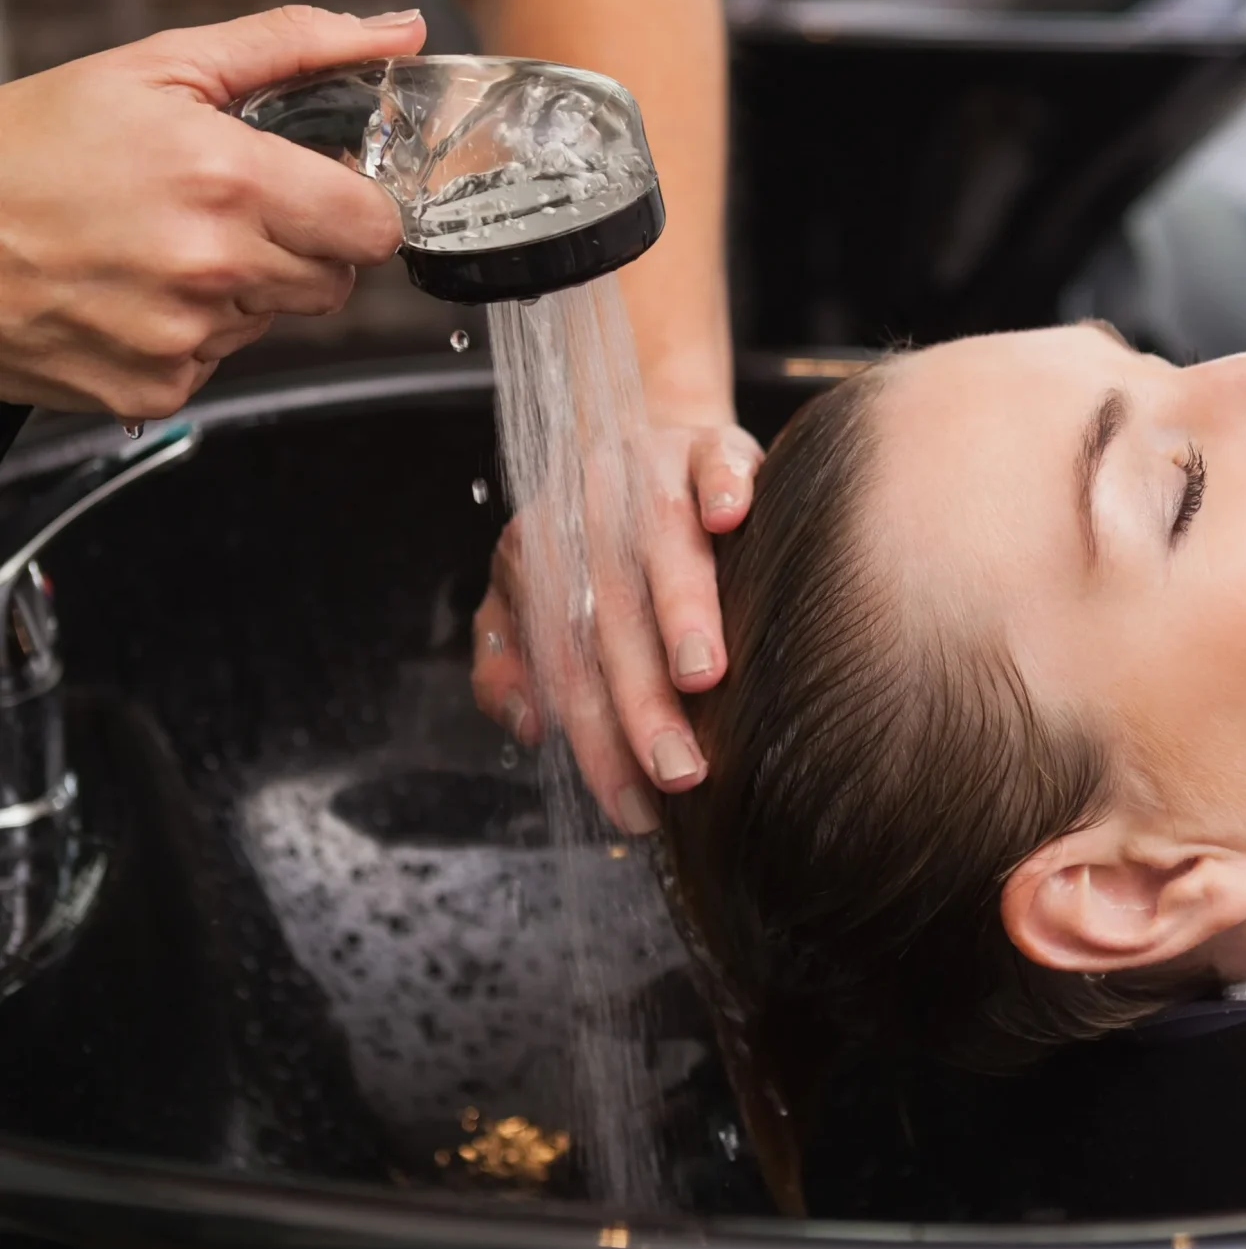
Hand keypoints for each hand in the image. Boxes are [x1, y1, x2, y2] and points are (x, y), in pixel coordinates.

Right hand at [0, 4, 426, 419]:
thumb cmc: (27, 149)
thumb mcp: (158, 69)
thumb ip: (294, 47)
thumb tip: (396, 33)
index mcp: (228, 179)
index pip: (376, 227)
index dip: (357, 206)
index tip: (324, 191)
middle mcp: (214, 266)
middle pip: (337, 280)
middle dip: (302, 244)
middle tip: (227, 209)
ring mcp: (186, 337)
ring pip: (278, 319)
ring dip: (246, 286)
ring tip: (163, 243)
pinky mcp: (157, 387)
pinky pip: (223, 360)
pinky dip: (195, 331)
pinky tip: (136, 289)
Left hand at [471, 419, 763, 832]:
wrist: (653, 448)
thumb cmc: (602, 545)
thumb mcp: (535, 597)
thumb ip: (510, 661)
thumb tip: (526, 724)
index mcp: (541, 557)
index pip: (563, 661)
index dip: (596, 738)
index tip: (633, 805)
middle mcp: (588, 513)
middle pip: (610, 612)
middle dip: (641, 697)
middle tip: (677, 768)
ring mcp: (648, 471)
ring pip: (661, 538)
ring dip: (680, 604)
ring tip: (702, 672)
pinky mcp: (708, 443)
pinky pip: (716, 458)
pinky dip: (724, 485)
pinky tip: (732, 518)